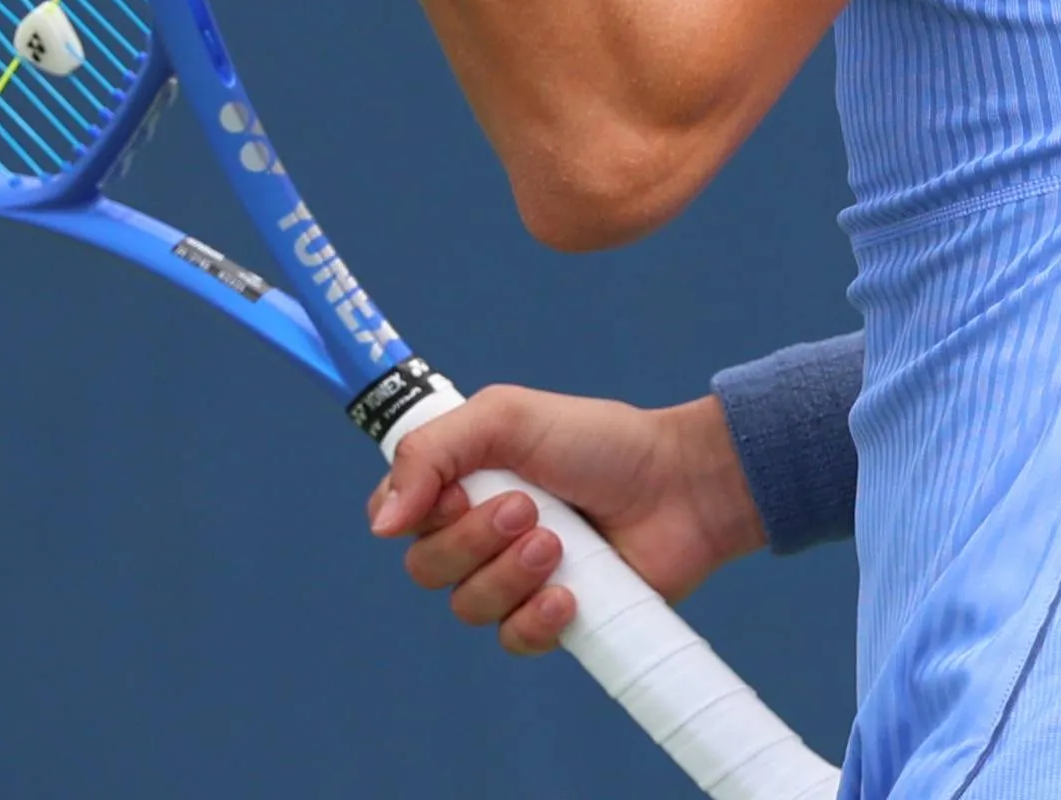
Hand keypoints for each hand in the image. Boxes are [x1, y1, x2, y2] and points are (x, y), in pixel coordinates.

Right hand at [365, 385, 767, 654]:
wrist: (678, 485)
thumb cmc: (595, 440)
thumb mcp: (504, 418)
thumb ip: (431, 453)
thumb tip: (381, 525)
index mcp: (458, 481)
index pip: (393, 515)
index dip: (412, 514)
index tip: (455, 493)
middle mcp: (477, 534)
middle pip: (425, 567)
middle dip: (473, 540)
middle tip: (528, 508)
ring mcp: (514, 580)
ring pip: (467, 607)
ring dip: (510, 574)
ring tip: (559, 543)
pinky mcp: (553, 620)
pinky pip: (512, 641)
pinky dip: (536, 620)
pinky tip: (570, 595)